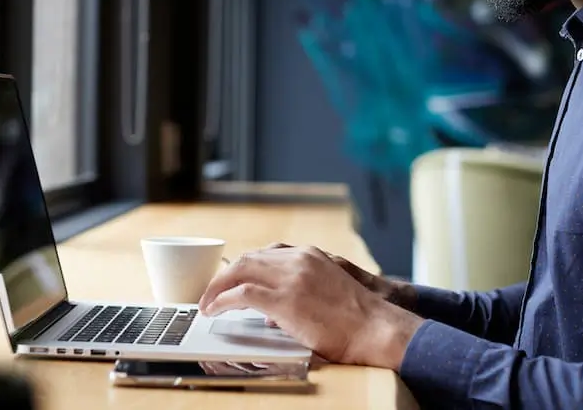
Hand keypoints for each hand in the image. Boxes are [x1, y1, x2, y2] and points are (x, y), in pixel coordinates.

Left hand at [198, 245, 423, 368]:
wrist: (376, 329)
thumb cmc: (358, 320)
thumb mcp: (329, 291)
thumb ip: (300, 292)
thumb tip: (272, 315)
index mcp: (310, 255)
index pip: (266, 253)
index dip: (245, 266)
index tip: (233, 277)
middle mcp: (298, 260)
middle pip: (248, 258)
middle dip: (225, 274)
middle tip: (211, 291)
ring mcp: (290, 278)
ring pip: (240, 270)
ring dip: (218, 286)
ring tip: (207, 302)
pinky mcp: (284, 301)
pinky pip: (241, 294)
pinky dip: (222, 300)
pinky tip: (214, 310)